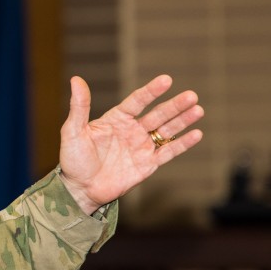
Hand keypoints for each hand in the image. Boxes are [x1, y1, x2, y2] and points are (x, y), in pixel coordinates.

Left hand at [59, 75, 203, 213]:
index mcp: (116, 119)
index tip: (166, 80)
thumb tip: (76, 79)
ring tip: (198, 109)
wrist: (80, 190)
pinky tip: (196, 134)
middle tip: (191, 95)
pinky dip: (182, 144)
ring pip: (166, 131)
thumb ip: (79, 106)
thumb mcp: (72, 132)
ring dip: (182, 121)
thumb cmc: (73, 160)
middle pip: (157, 115)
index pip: (137, 101)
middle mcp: (132, 130)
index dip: (151, 91)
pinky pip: (168, 152)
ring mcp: (141, 147)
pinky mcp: (147, 165)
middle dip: (174, 106)